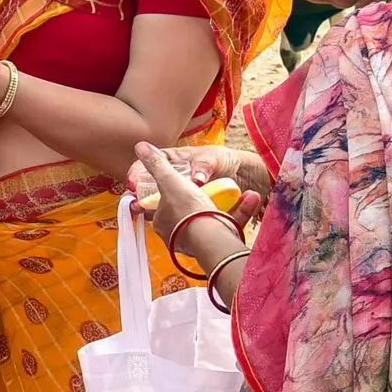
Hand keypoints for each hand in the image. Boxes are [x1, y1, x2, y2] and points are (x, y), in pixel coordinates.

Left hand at [124, 144, 269, 230]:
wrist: (212, 237)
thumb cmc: (187, 209)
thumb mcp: (169, 180)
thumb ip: (156, 165)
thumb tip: (140, 146)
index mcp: (162, 221)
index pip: (160, 206)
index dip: (168, 194)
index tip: (180, 185)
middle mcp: (177, 234)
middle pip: (187, 213)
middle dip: (202, 198)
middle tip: (209, 187)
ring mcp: (199, 242)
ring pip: (212, 218)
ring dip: (227, 202)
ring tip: (238, 190)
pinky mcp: (221, 244)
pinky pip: (232, 224)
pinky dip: (242, 210)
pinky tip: (251, 197)